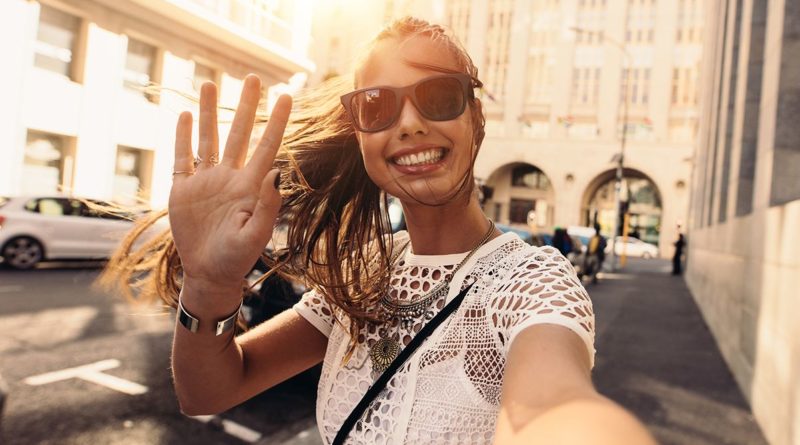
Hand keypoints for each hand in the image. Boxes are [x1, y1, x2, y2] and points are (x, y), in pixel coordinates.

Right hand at [168, 75, 290, 289]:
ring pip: (209, 138)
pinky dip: (183, 136)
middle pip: (240, 133)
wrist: (208, 273)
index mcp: (251, 186)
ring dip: (210, 112)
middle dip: (246, 106)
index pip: (267, 146)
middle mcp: (231, 177)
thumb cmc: (236, 259)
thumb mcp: (255, 235)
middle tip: (252, 77)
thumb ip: (268, 206)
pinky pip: (183, 156)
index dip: (276, 121)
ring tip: (210, 84)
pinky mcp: (183, 188)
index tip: (286, 95)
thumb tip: (276, 173)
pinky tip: (186, 115)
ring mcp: (207, 181)